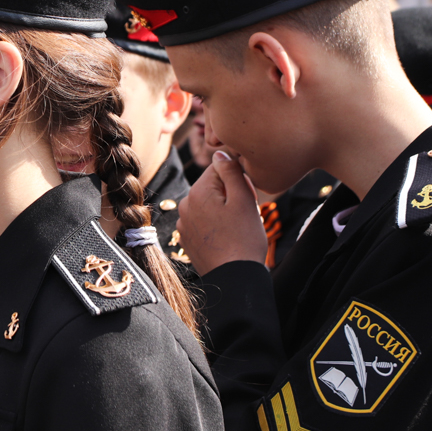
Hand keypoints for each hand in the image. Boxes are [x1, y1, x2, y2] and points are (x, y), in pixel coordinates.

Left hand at [177, 150, 268, 275]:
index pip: (218, 169)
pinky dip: (216, 224)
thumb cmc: (244, 239)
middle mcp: (185, 205)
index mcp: (197, 192)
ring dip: (224, 209)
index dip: (237, 178)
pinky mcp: (187, 238)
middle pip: (212, 187)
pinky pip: (204, 221)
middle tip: (246, 212)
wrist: (235, 278)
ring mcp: (184, 223)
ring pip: (209, 205)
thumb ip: (231, 171)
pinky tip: (228, 237)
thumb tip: (219, 152)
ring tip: (238, 226)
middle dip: (231, 194)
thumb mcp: (244, 200)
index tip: (248, 194)